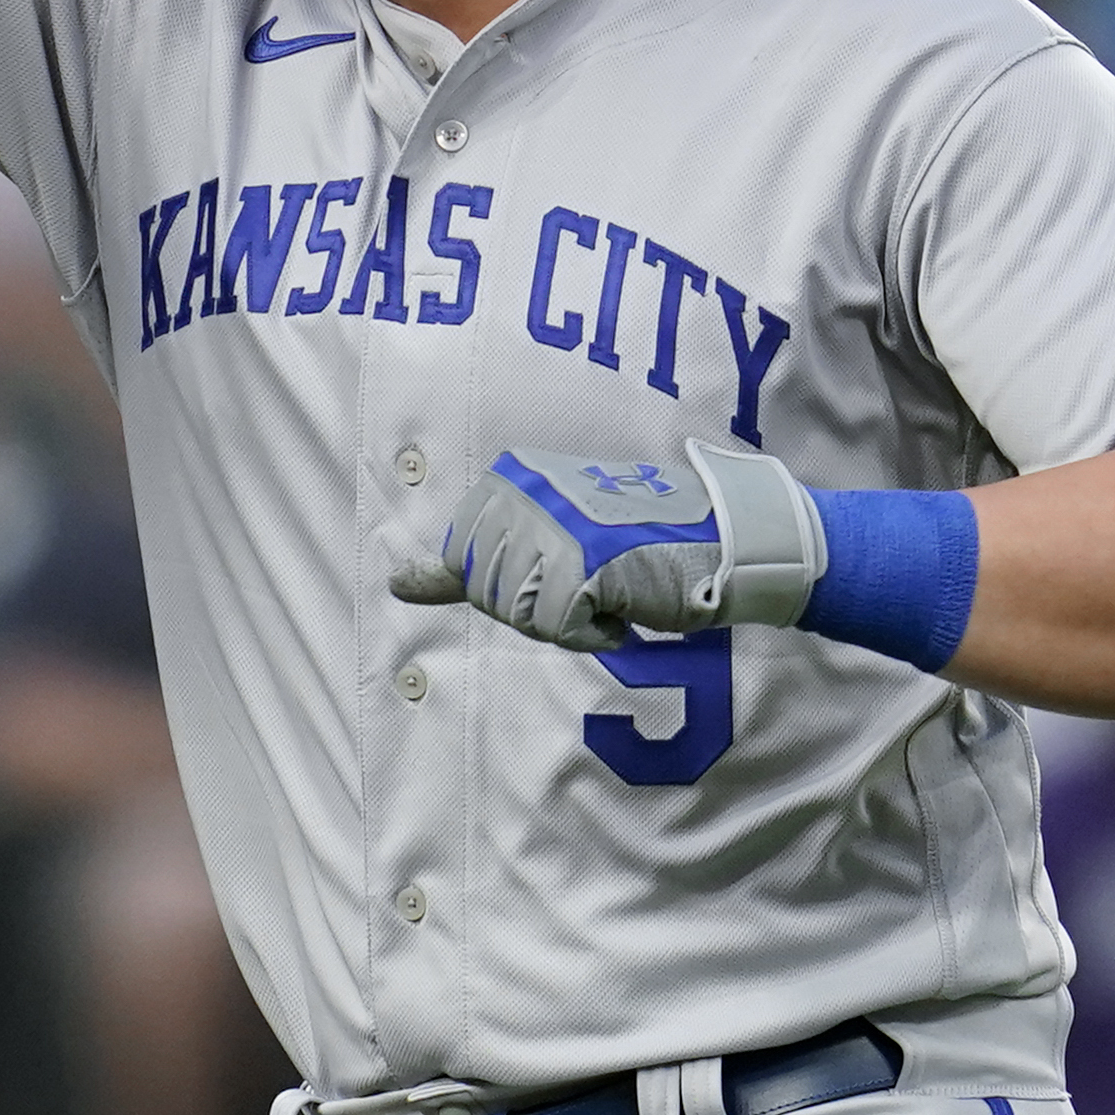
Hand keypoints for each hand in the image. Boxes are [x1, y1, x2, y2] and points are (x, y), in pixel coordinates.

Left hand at [390, 441, 823, 651]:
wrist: (721, 542)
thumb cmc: (634, 550)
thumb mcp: (541, 549)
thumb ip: (468, 567)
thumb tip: (394, 585)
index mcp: (511, 482)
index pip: (467, 567)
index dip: (510, 589)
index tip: (558, 571)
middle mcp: (525, 494)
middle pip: (490, 594)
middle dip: (534, 608)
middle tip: (587, 584)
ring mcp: (554, 525)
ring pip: (519, 612)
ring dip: (565, 621)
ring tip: (608, 590)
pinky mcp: (585, 559)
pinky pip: (559, 627)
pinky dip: (593, 633)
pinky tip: (622, 609)